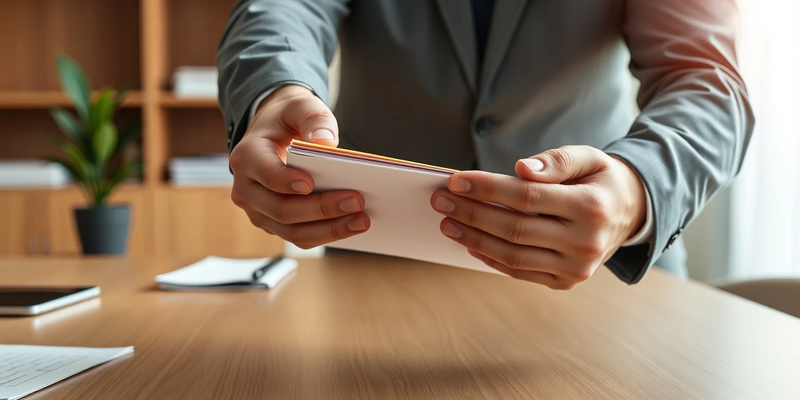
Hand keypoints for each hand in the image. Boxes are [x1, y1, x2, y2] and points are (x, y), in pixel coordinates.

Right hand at [229, 85, 369, 248]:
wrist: (274, 133)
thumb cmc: (288, 119)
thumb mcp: (300, 106)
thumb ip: (314, 118)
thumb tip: (326, 142)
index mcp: (247, 157)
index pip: (266, 175)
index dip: (286, 182)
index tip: (312, 183)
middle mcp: (246, 189)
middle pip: (281, 209)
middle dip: (321, 209)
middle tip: (356, 201)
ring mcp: (258, 211)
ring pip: (291, 231)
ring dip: (328, 230)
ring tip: (362, 221)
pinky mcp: (273, 224)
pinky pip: (299, 236)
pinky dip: (326, 234)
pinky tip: (352, 225)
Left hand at [430, 146, 645, 288]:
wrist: (630, 214)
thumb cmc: (600, 180)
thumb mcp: (589, 157)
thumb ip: (557, 160)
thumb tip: (521, 168)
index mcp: (591, 206)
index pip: (526, 198)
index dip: (487, 189)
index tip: (456, 181)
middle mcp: (585, 242)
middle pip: (514, 229)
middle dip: (472, 213)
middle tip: (440, 200)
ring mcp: (576, 268)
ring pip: (512, 256)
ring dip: (473, 238)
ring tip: (447, 222)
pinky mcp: (566, 282)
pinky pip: (520, 272)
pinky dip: (490, 258)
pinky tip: (469, 240)